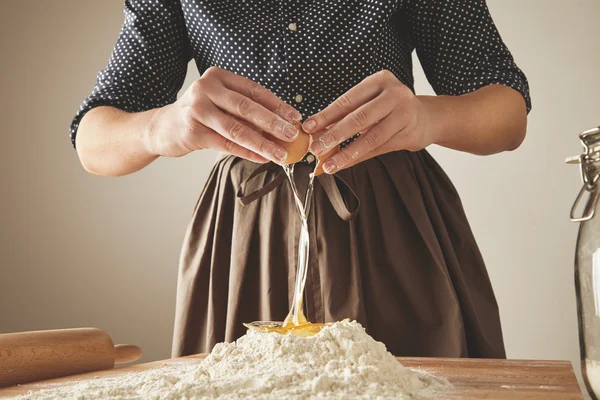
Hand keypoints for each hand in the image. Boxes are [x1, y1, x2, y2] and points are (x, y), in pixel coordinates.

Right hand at [146, 67, 301, 162]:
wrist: (163, 127)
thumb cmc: (199, 115)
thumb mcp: (220, 103)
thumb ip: (246, 110)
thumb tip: (282, 125)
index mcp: (218, 77)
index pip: (254, 90)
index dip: (277, 105)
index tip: (295, 117)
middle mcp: (206, 89)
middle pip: (247, 108)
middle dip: (273, 123)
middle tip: (292, 135)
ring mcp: (197, 110)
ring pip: (237, 129)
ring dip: (262, 143)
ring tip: (280, 153)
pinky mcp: (193, 132)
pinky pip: (226, 144)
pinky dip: (247, 152)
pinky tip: (263, 158)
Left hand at [302, 70, 433, 173]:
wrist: (425, 118)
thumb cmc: (390, 108)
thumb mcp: (369, 103)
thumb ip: (346, 116)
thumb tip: (316, 133)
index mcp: (379, 80)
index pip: (347, 100)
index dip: (326, 115)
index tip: (309, 128)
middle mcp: (394, 94)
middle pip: (359, 118)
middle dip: (334, 135)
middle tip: (316, 149)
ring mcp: (404, 114)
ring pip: (370, 138)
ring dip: (346, 153)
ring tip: (328, 164)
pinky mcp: (409, 134)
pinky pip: (378, 149)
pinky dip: (358, 158)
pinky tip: (344, 164)